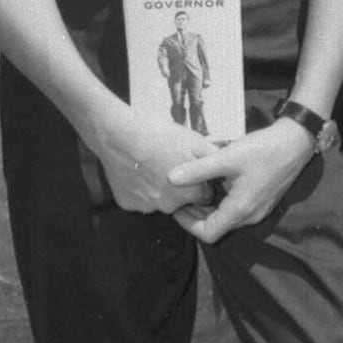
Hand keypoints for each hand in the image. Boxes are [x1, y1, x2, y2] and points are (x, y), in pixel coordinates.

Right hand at [87, 112, 215, 213]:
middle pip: (183, 202)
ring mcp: (147, 207)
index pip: (205, 198)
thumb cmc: (159, 136)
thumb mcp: (195, 141)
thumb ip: (213, 159)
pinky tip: (138, 171)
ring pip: (161, 201)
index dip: (202, 184)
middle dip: (182, 189)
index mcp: (190, 193)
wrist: (119, 135)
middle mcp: (170, 206)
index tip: (195, 172)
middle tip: (171, 165)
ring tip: (154, 166)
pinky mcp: (128, 205)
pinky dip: (141, 190)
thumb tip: (223, 169)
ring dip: (161, 190)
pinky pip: (141, 200)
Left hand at [167, 117, 315, 242]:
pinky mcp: (263, 201)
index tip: (177, 207)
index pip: (208, 234)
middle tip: (182, 196)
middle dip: (196, 215)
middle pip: (217, 227)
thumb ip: (198, 170)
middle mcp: (250, 215)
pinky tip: (216, 182)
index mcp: (240, 209)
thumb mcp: (228, 157)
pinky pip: (237, 209)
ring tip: (196, 187)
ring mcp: (259, 209)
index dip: (188, 224)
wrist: (296, 141)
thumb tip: (170, 177)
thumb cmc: (263, 149)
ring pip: (227, 218)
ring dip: (209, 208)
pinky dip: (222, 202)